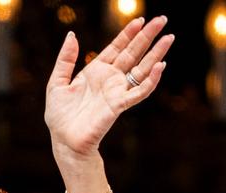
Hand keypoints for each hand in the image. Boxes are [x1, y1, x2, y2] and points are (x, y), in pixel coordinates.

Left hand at [44, 16, 174, 168]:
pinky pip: (139, 92)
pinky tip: (159, 66)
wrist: (63, 140)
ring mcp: (116, 92)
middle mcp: (109, 80)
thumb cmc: (59, 116)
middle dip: (147, 37)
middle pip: (132, 54)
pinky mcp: (119, 105)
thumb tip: (72, 35)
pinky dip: (150, 80)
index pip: (116, 48)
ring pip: (141, 69)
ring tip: (169, 38)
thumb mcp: (56, 83)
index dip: (127, 34)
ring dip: (156, 54)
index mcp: (95, 72)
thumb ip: (65, 60)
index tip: (139, 20)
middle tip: (162, 19)